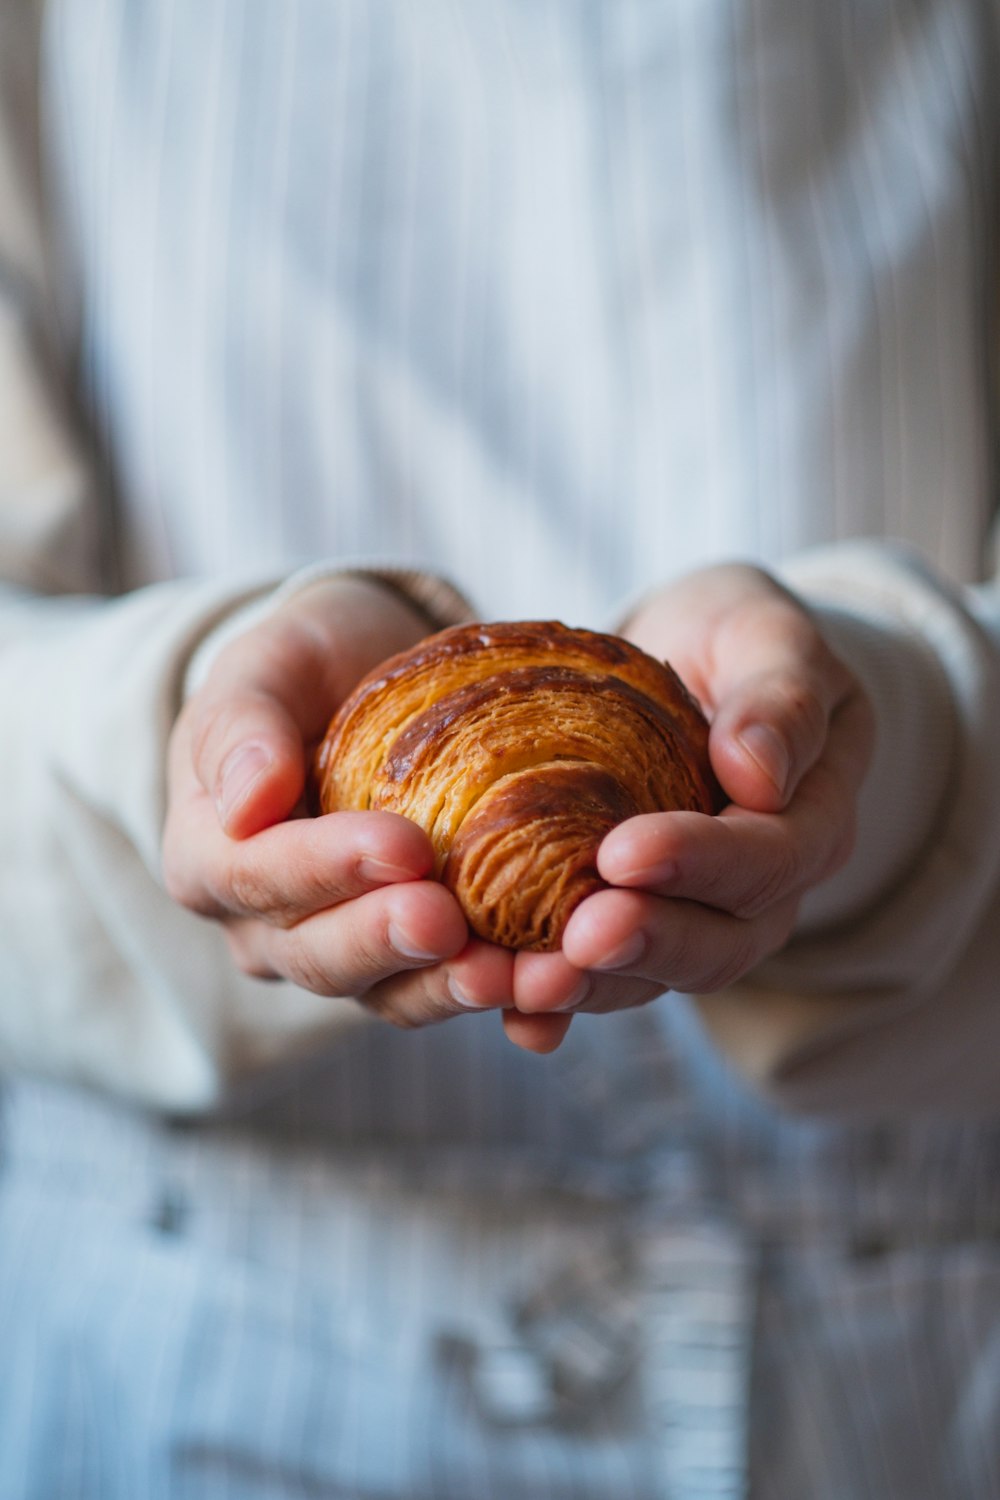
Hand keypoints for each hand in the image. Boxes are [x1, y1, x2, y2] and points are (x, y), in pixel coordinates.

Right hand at [163, 576, 514, 1031]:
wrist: (373, 682)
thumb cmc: (308, 666)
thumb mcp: (266, 663)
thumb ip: (240, 725)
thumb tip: (246, 804)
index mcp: (210, 857)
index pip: (253, 876)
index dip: (323, 869)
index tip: (401, 846)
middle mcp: (269, 927)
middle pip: (319, 955)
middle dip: (387, 941)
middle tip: (450, 921)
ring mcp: (346, 953)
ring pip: (391, 993)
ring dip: (452, 989)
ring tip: (516, 974)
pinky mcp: (418, 964)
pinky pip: (453, 991)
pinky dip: (507, 998)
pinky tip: (557, 988)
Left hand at [506, 564, 874, 1048]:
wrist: (687, 665)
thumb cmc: (731, 638)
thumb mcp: (766, 633)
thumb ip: (782, 696)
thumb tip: (760, 773)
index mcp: (811, 819)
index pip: (769, 858)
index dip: (701, 863)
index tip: (622, 852)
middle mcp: (761, 891)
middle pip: (719, 943)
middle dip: (646, 944)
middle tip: (577, 939)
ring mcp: (695, 919)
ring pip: (655, 975)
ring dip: (590, 988)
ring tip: (522, 984)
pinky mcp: (632, 926)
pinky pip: (601, 976)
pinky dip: (558, 1006)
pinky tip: (512, 1017)